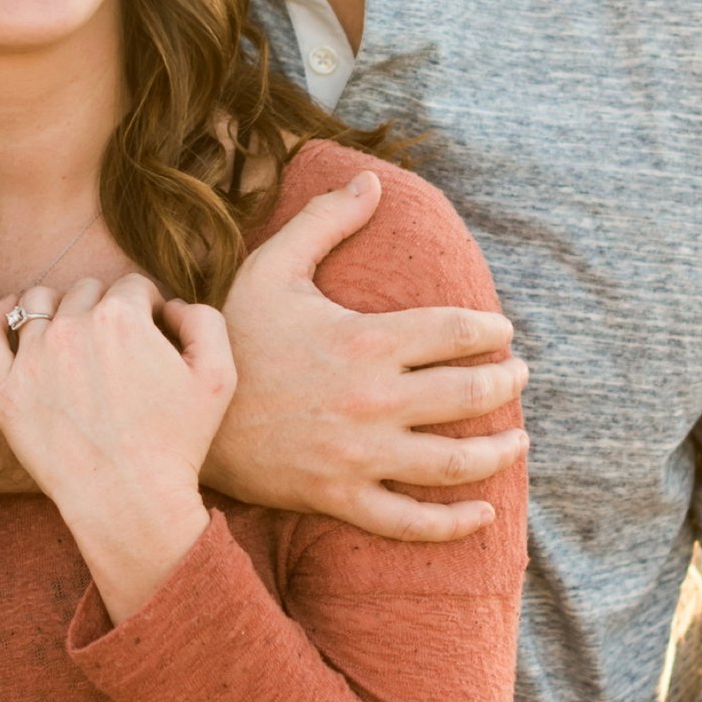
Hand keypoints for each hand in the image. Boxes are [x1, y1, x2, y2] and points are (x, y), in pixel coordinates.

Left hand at [0, 272, 234, 620]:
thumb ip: (204, 320)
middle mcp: (72, 328)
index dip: (147, 306)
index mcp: (122, 318)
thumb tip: (170, 306)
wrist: (129, 501)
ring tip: (70, 332)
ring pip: (39, 302)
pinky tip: (10, 313)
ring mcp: (32, 358)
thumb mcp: (219, 376)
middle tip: (114, 344)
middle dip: (104, 308)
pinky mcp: (5, 388)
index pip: (133, 286)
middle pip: (87, 291)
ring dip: (58, 307)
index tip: (150, 332)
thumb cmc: (177, 443)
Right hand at [207, 172, 526, 538]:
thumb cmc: (233, 336)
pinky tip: (483, 514)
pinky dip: (453, 522)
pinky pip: (410, 520)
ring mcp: (360, 454)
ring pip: (453, 460)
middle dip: (505, 383)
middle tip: (518, 376)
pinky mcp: (341, 497)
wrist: (183, 415)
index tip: (502, 331)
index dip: (491, 330)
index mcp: (366, 341)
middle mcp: (373, 400)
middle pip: (468, 393)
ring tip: (517, 438)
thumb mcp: (272, 268)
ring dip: (497, 450)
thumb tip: (369, 179)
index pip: (457, 332)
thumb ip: (324, 221)